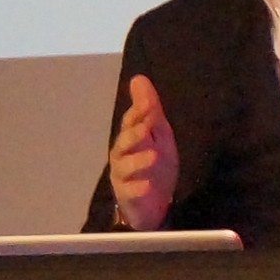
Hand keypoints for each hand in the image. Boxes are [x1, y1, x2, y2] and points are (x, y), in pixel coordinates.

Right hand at [108, 74, 178, 229]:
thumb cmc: (154, 162)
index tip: (148, 103)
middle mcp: (122, 155)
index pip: (131, 122)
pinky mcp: (128, 196)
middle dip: (133, 135)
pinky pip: (130, 192)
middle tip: (146, 128)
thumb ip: (149, 108)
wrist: (155, 201)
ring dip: (138, 161)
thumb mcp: (157, 133)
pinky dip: (137, 188)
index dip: (138, 113)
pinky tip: (146, 186)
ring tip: (153, 156)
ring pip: (125, 167)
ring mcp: (123, 176)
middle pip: (124, 143)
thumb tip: (139, 78)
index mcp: (130, 138)